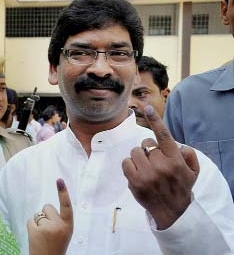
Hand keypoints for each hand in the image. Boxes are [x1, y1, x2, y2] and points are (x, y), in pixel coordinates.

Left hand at [28, 178, 73, 254]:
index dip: (63, 192)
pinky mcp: (34, 231)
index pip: (66, 206)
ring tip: (42, 235)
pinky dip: (31, 227)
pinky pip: (30, 220)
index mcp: (68, 226)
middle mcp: (58, 226)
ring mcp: (46, 228)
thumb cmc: (55, 246)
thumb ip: (60, 221)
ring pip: (38, 214)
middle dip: (46, 215)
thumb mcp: (64, 233)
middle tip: (48, 230)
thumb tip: (47, 208)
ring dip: (38, 222)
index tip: (59, 180)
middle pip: (48, 207)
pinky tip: (36, 237)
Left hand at [122, 105, 198, 229]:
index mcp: (175, 160)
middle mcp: (161, 165)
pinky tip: (136, 173)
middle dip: (147, 151)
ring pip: (134, 152)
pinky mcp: (135, 181)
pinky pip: (126, 163)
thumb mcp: (192, 171)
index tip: (148, 107)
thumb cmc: (180, 187)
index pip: (163, 135)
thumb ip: (188, 155)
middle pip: (145, 145)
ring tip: (145, 168)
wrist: (171, 211)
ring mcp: (147, 174)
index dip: (155, 120)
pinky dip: (129, 165)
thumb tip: (179, 146)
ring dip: (138, 158)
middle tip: (153, 162)